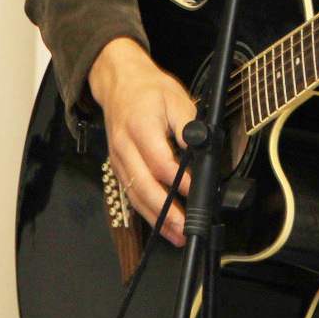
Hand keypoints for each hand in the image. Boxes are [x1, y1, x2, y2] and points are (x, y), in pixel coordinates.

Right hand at [88, 36, 196, 245]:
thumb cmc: (150, 89)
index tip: (197, 192)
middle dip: (165, 211)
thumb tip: (201, 153)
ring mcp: (117, 158)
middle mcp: (124, 146)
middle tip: (184, 228)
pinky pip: (129, 192)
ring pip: (134, 194)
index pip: (160, 162)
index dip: (180, 181)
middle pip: (143, 186)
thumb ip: (190, 126)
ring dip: (155, 218)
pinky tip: (160, 224)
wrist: (119, 82)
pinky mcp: (116, 166)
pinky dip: (145, 211)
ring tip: (175, 235)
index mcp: (140, 127)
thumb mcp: (177, 99)